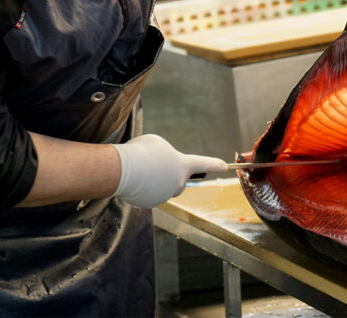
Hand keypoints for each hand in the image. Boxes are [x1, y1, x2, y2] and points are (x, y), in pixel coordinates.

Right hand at [111, 134, 226, 208]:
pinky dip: (142, 187)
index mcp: (183, 165)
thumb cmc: (140, 152)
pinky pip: (148, 193)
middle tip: (152, 163)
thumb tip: (163, 166)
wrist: (121, 170)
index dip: (214, 164)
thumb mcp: (157, 143)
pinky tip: (134, 180)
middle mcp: (178, 183)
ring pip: (161, 186)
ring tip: (139, 169)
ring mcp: (164, 195)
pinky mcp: (150, 203)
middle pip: (177, 179)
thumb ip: (166, 155)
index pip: (203, 164)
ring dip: (152, 179)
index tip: (225, 166)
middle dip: (168, 173)